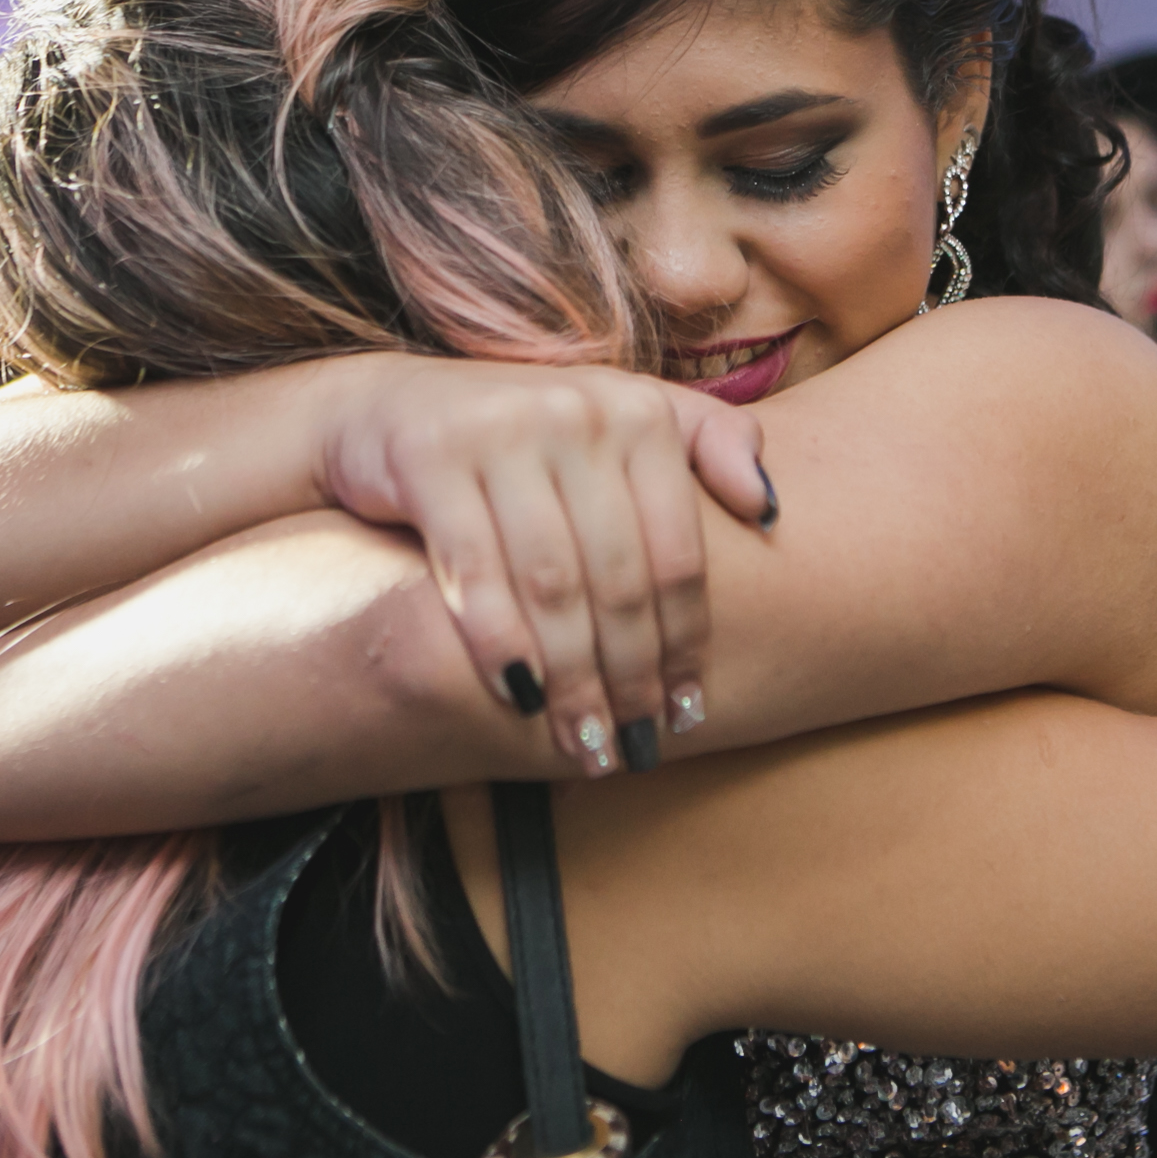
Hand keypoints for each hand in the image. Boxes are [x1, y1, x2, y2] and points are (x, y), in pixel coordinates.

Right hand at [318, 355, 771, 772]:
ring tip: (584, 744)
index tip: (687, 713)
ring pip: (552, 586)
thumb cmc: (523, 439)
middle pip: (619, 579)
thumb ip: (705, 442)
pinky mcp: (430, 458)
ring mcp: (500, 431)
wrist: (386, 409)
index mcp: (637, 410)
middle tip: (635, 748)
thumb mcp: (617, 420)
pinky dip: (499, 644)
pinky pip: (475, 573)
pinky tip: (519, 700)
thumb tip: (769, 511)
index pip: (676, 553)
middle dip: (631, 678)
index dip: (686, 643)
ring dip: (572, 681)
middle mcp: (577, 412)